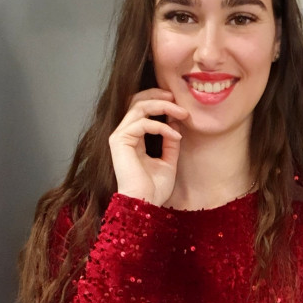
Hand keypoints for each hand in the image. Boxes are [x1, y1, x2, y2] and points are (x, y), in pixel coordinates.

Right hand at [108, 89, 187, 207]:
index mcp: (133, 138)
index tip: (179, 106)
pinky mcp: (119, 141)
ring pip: (139, 106)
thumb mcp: (168, 161)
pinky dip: (162, 127)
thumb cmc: (154, 189)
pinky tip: (175, 135)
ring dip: (163, 107)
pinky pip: (143, 123)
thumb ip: (170, 142)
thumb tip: (176, 123)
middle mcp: (124, 134)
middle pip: (137, 101)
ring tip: (182, 113)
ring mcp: (119, 136)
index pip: (142, 109)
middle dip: (159, 96)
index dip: (160, 102)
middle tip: (178, 100)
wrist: (145, 205)